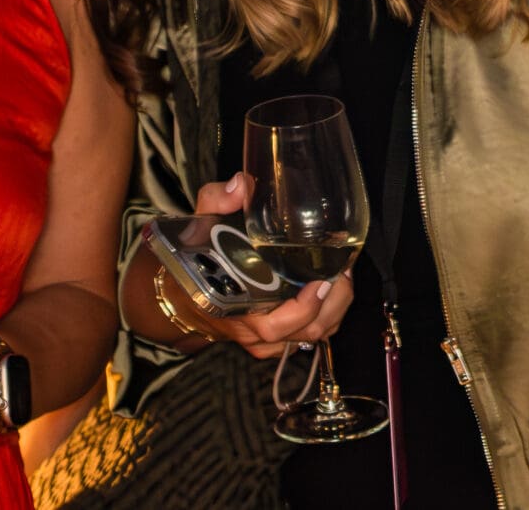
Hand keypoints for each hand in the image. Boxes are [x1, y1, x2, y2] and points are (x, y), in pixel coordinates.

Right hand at [187, 173, 353, 359]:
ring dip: (335, 308)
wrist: (186, 295)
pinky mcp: (277, 342)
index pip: (276, 325)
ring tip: (342, 276)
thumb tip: (241, 185)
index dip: (304, 308)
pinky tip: (333, 291)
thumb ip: (217, 201)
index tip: (321, 282)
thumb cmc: (197, 262)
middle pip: (307, 331)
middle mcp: (254, 332)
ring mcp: (267, 341)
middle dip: (333, 302)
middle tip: (341, 270)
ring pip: (314, 335)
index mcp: (235, 309)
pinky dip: (329, 316)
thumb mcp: (201, 225)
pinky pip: (311, 336)